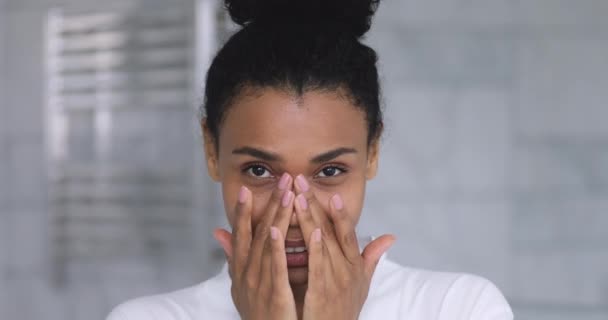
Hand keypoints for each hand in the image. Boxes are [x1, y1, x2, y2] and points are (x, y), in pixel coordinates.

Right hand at [214, 174, 297, 319]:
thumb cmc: (257, 313)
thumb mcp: (239, 284)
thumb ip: (232, 257)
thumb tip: (219, 232)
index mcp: (241, 270)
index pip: (242, 234)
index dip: (243, 211)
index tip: (247, 189)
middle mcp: (247, 273)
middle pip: (259, 232)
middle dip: (270, 204)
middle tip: (283, 179)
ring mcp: (258, 283)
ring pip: (268, 243)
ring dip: (276, 216)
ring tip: (287, 193)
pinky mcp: (272, 294)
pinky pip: (274, 267)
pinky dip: (276, 248)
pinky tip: (279, 229)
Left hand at [293, 175, 394, 319]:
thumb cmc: (344, 311)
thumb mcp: (363, 284)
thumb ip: (372, 258)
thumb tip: (389, 236)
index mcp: (353, 266)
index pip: (347, 233)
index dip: (339, 212)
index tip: (330, 192)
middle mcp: (347, 270)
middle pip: (331, 231)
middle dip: (315, 204)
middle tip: (301, 181)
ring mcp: (336, 281)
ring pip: (322, 243)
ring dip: (311, 218)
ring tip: (298, 196)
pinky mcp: (322, 293)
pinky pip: (318, 266)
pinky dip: (315, 248)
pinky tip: (310, 231)